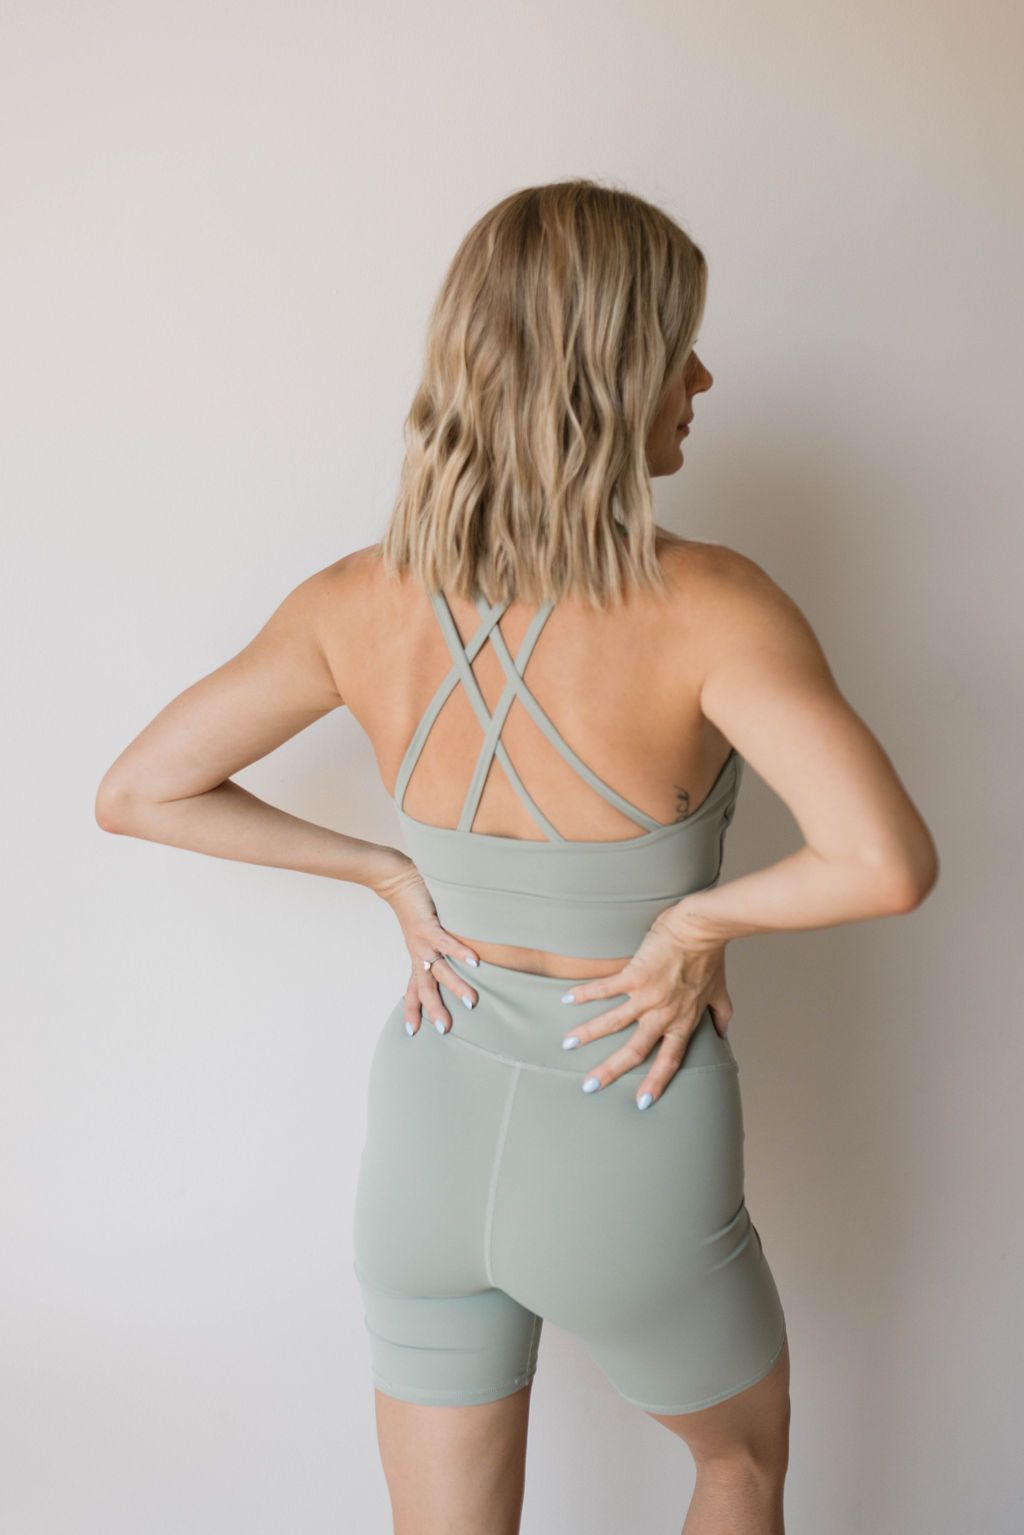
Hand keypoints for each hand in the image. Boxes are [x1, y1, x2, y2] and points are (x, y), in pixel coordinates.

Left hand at [372, 855, 479, 1034]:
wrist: (396, 879)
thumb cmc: (415, 904)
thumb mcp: (425, 931)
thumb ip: (438, 945)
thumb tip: (459, 956)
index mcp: (417, 957)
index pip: (414, 989)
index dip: (412, 1010)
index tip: (412, 1033)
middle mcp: (419, 953)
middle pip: (426, 987)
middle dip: (435, 1009)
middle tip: (445, 1030)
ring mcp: (423, 940)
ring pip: (440, 969)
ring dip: (456, 986)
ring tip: (472, 1002)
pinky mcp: (429, 924)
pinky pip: (446, 941)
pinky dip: (460, 952)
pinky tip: (474, 962)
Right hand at [559, 908, 731, 1108]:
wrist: (702, 928)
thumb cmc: (710, 957)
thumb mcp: (720, 991)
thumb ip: (721, 1014)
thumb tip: (724, 1033)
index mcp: (684, 1021)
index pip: (669, 1060)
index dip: (656, 1081)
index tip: (642, 1102)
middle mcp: (664, 1014)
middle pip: (635, 1050)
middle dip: (610, 1070)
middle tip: (589, 1085)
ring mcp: (648, 995)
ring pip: (613, 1022)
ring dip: (588, 1034)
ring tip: (568, 1044)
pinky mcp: (634, 974)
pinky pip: (605, 988)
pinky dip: (585, 994)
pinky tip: (567, 999)